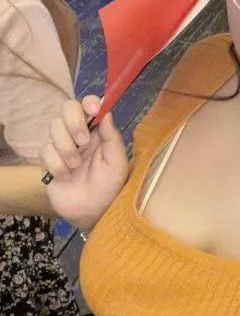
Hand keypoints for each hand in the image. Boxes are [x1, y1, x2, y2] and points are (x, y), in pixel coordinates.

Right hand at [40, 96, 128, 230]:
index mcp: (98, 132)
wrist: (91, 213)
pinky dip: (56, 165)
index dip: (88, 102)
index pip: (89, 106)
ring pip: (54, 128)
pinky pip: (45, 150)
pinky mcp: (48, 160)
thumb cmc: (109, 188)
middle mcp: (79, 134)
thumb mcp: (117, 164)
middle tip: (84, 142)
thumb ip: (112, 137)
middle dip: (74, 122)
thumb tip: (105, 112)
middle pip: (67, 108)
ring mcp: (62, 146)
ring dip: (66, 148)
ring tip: (76, 166)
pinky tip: (66, 177)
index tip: (93, 109)